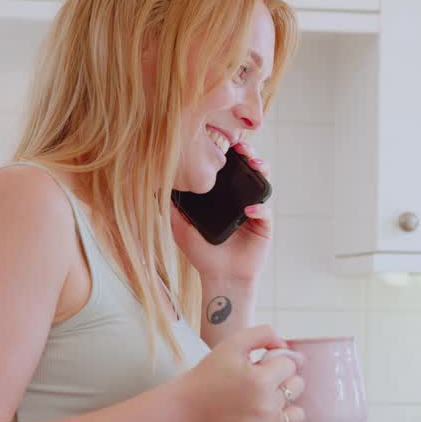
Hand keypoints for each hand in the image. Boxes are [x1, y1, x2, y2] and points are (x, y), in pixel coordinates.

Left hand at [171, 141, 272, 284]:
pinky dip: (260, 208)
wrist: (219, 278)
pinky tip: (250, 209)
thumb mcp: (180, 227)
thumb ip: (170, 208)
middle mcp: (241, 201)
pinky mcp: (264, 227)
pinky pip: (266, 212)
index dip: (230, 155)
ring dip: (261, 171)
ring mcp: (254, 212)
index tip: (224, 143)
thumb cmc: (202, 254)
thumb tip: (154, 186)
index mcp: (225, 198)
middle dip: (249, 155)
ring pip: (263, 185)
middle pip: (250, 171)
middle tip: (242, 147)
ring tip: (255, 164)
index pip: (230, 170)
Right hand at [172, 325, 305, 421]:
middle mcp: (265, 406)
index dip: (276, 360)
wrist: (189, 404)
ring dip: (285, 400)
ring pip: (296, 410)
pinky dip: (277, 417)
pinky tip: (259, 408)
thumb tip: (285, 345)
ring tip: (265, 395)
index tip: (261, 363)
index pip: (291, 364)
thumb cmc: (211, 372)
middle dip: (283, 378)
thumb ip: (264, 334)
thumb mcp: (234, 342)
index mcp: (260, 381)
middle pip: (297, 386)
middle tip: (260, 378)